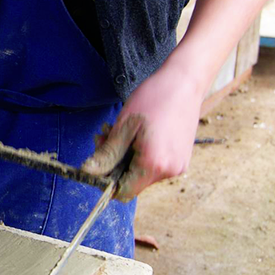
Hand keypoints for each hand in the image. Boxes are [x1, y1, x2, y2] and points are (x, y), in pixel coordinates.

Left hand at [82, 58, 205, 201]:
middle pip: (133, 181)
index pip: (124, 191)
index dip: (107, 181)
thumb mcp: (123, 126)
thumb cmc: (154, 99)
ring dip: (127, 156)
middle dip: (115, 163)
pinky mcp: (182, 158)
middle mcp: (170, 171)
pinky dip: (142, 153)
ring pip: (143, 172)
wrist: (185, 82)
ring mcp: (179, 165)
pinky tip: (139, 133)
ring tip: (123, 131)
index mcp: (154, 165)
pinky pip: (156, 164)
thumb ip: (107, 154)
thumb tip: (89, 172)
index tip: (98, 160)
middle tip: (105, 137)